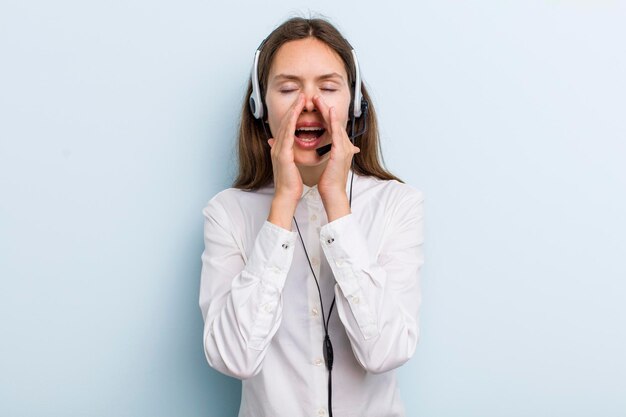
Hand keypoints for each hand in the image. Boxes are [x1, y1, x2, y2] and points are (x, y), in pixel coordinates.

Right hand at [267, 94, 305, 229]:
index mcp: (280, 149)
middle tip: (301, 95)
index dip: (293, 114)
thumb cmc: (290, 182)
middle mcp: (277, 147)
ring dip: (293, 110)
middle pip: (285, 122)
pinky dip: (291, 122)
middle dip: (293, 107)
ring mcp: (278, 149)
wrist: (286, 195)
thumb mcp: (289, 165)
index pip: (287, 127)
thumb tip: (284, 148)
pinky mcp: (282, 154)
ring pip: (285, 125)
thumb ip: (287, 154)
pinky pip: (287, 134)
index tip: (301, 103)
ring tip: (300, 99)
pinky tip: (296, 114)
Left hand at [313, 95, 359, 220]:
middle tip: (316, 96)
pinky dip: (334, 122)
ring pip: (336, 124)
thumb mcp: (326, 164)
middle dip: (325, 108)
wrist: (333, 193)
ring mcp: (344, 148)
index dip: (324, 115)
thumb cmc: (329, 181)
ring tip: (320, 99)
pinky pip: (337, 133)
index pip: (331, 127)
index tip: (316, 105)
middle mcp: (344, 146)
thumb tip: (323, 150)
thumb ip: (326, 154)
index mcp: (339, 148)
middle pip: (334, 122)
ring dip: (328, 111)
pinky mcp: (341, 152)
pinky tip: (330, 112)